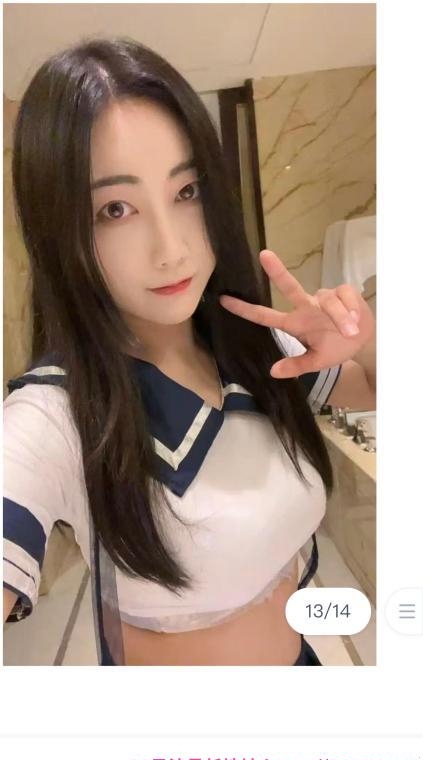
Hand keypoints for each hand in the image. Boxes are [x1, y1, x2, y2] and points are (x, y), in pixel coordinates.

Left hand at [218, 249, 375, 378]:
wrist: (364, 341)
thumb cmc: (336, 349)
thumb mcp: (315, 362)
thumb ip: (296, 366)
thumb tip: (273, 372)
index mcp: (294, 323)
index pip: (265, 316)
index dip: (245, 309)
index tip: (223, 300)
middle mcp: (305, 306)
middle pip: (289, 286)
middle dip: (277, 271)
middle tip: (264, 255)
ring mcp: (323, 297)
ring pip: (328, 302)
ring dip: (340, 316)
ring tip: (350, 330)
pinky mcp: (341, 291)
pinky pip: (343, 296)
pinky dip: (349, 309)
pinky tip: (355, 318)